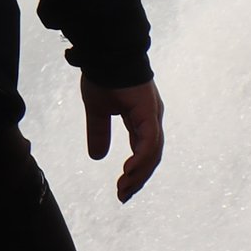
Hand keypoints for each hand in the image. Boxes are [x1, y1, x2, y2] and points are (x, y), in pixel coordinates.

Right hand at [83, 78, 163, 204]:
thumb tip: (97, 157)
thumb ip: (99, 132)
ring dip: (139, 174)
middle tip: (123, 196)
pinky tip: (128, 172)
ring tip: (124, 189)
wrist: (104, 53)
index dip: (135, 172)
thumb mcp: (97, 111)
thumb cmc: (103, 76)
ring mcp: (152, 115)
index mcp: (142, 118)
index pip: (144, 151)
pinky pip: (149, 142)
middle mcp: (151, 118)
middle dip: (138, 179)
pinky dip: (141, 160)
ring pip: (153, 153)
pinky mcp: (149, 112)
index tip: (122, 189)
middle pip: (151, 157)